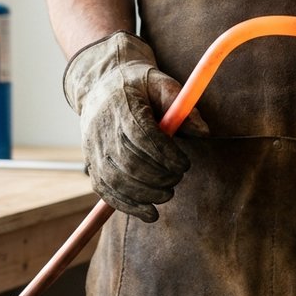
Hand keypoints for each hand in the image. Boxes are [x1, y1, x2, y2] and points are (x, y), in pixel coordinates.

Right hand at [63, 31, 208, 221]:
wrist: (102, 85)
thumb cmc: (139, 85)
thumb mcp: (162, 83)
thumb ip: (182, 105)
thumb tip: (204, 132)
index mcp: (121, 105)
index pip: (140, 135)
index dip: (164, 155)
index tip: (184, 164)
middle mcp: (102, 128)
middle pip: (128, 161)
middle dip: (157, 176)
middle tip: (177, 179)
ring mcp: (93, 148)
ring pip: (115, 180)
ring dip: (144, 194)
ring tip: (166, 194)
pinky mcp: (91, 163)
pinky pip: (105, 190)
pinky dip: (127, 206)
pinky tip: (149, 212)